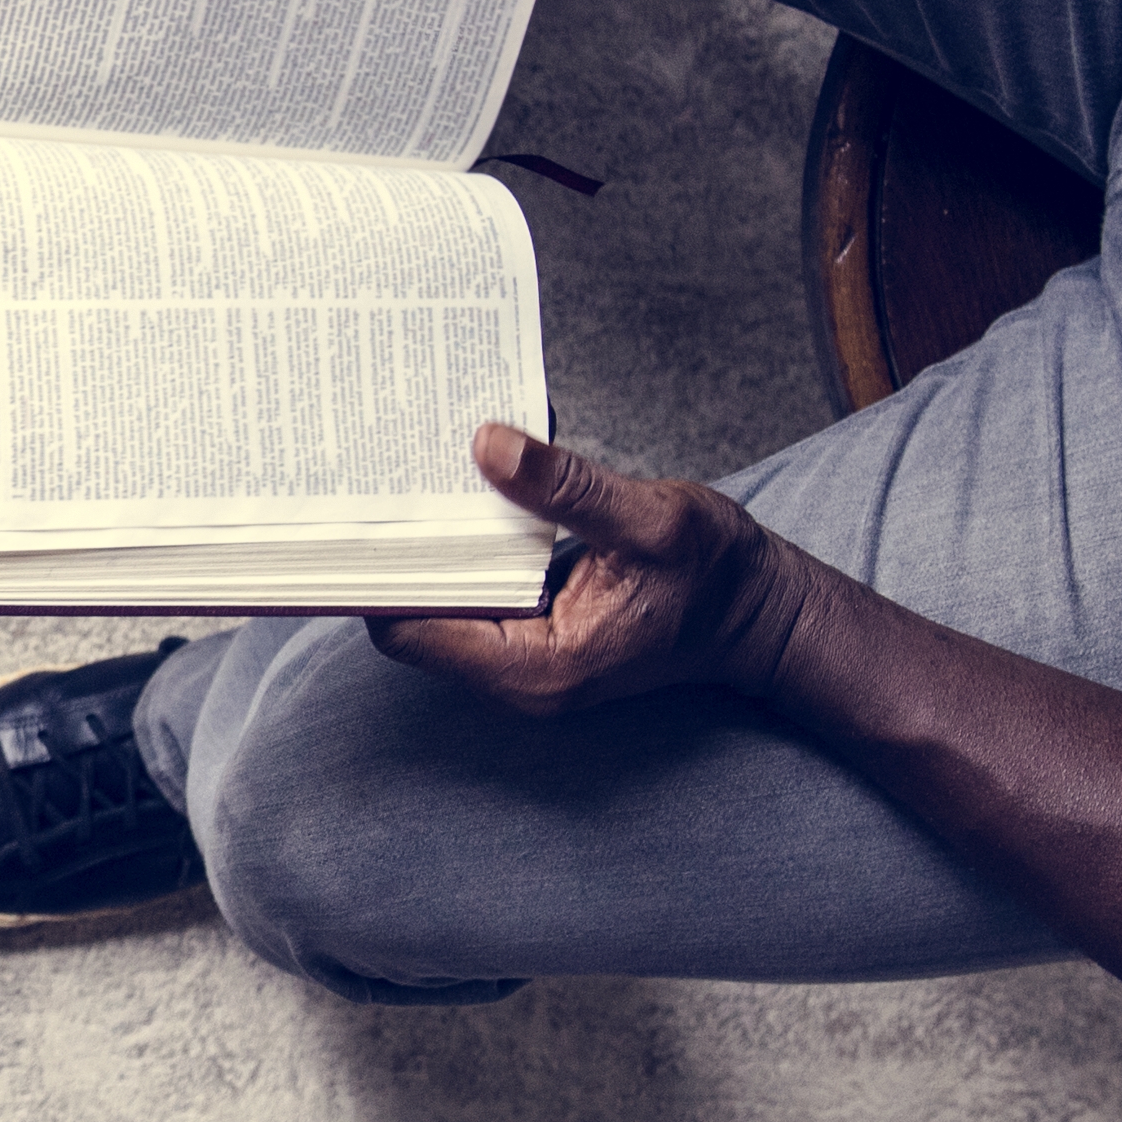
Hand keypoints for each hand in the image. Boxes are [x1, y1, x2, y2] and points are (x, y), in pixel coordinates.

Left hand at [368, 424, 817, 716]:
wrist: (763, 613)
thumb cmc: (720, 578)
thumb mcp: (652, 519)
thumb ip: (567, 488)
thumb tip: (485, 445)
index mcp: (535, 667)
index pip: (409, 628)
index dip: (376, 573)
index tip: (358, 507)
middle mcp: (516, 676)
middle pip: (412, 615)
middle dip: (395, 549)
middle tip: (369, 472)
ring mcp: (521, 659)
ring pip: (439, 600)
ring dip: (428, 542)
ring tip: (402, 470)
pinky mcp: (531, 633)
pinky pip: (472, 591)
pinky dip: (463, 545)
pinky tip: (457, 489)